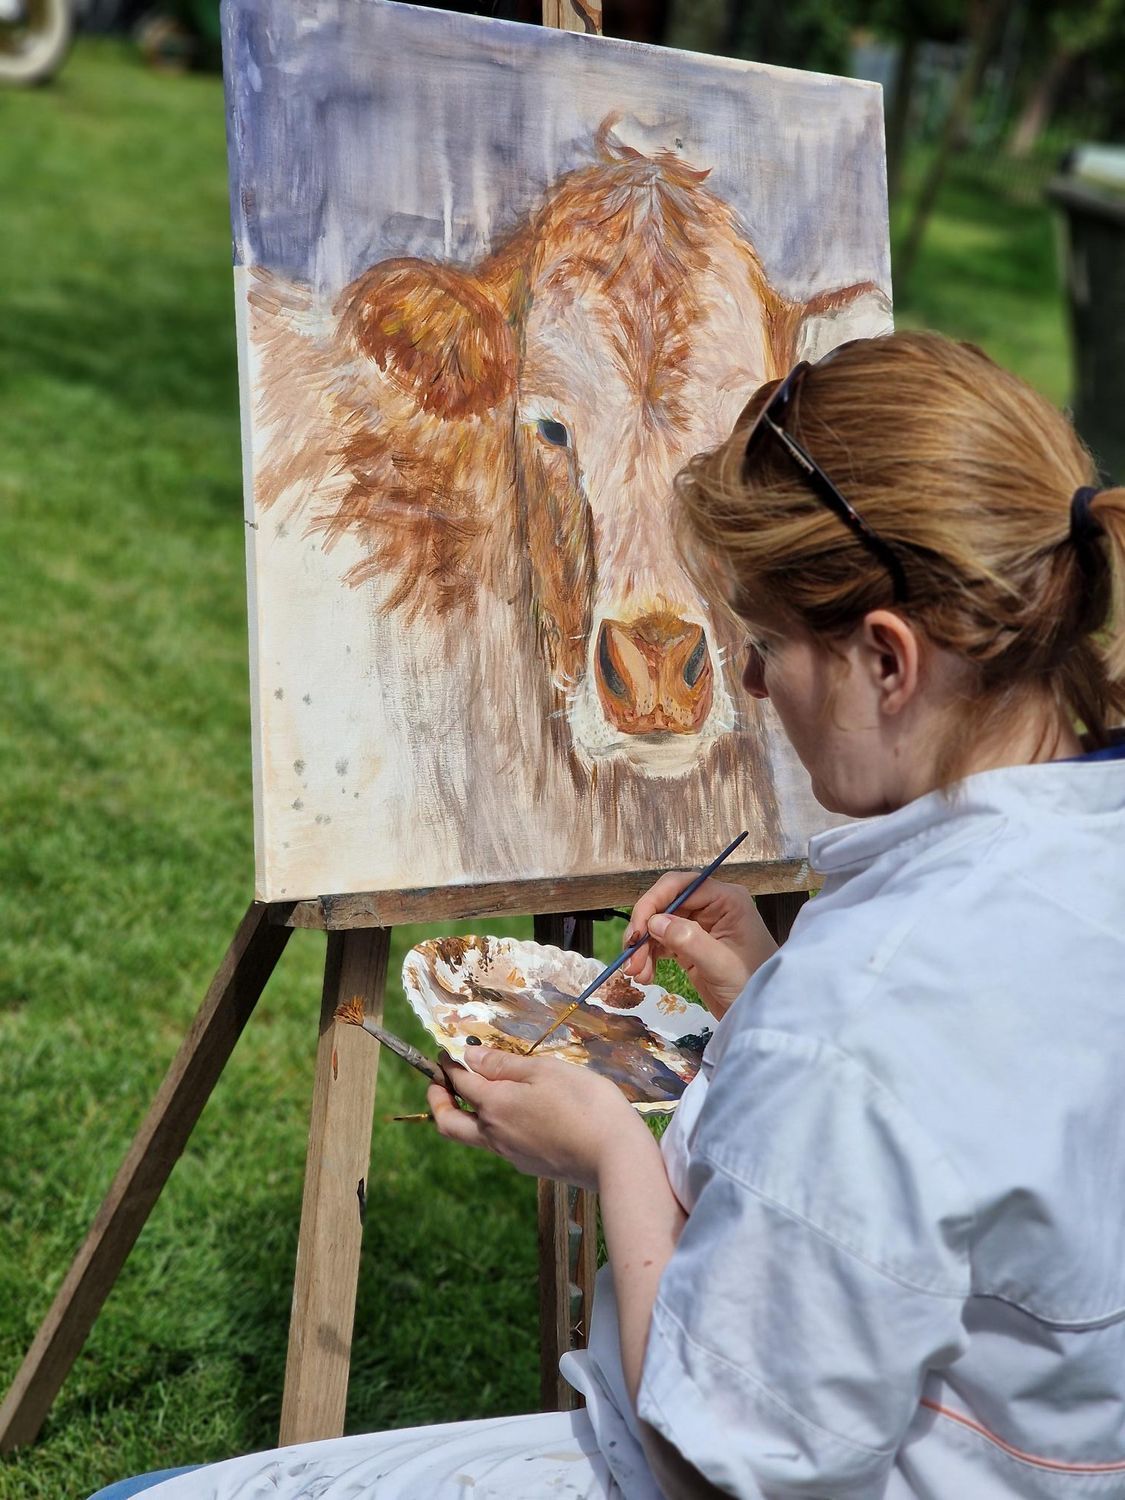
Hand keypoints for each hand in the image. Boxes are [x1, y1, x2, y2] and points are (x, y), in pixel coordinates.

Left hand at [426, 1047, 645, 1189]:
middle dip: (438, 1099)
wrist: (615, 1157)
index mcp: (494, 1105)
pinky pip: (497, 1144)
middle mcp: (494, 1134)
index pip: (459, 1082)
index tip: (445, 1052)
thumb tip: (469, 1058)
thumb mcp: (545, 1071)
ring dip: (465, 1113)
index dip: (448, 1064)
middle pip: (448, 1122)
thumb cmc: (585, 1104)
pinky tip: (513, 1112)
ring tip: (477, 1092)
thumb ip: (504, 1065)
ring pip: (473, 1135)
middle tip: (439, 1081)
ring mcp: (511, 1154)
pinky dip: (492, 1125)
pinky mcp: (529, 1165)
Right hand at [622, 874, 776, 1017]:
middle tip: (631, 959)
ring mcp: (701, 926)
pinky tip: (645, 975)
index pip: (680, 886)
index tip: (637, 932)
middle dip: (644, 930)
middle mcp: (712, 907)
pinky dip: (649, 956)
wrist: (762, 1016)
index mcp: (726, 899)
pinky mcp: (691, 946)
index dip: (652, 903)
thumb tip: (655, 922)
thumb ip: (690, 940)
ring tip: (636, 974)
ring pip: (659, 924)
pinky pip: (662, 942)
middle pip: (665, 904)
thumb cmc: (752, 986)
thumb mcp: (721, 965)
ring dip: (643, 947)